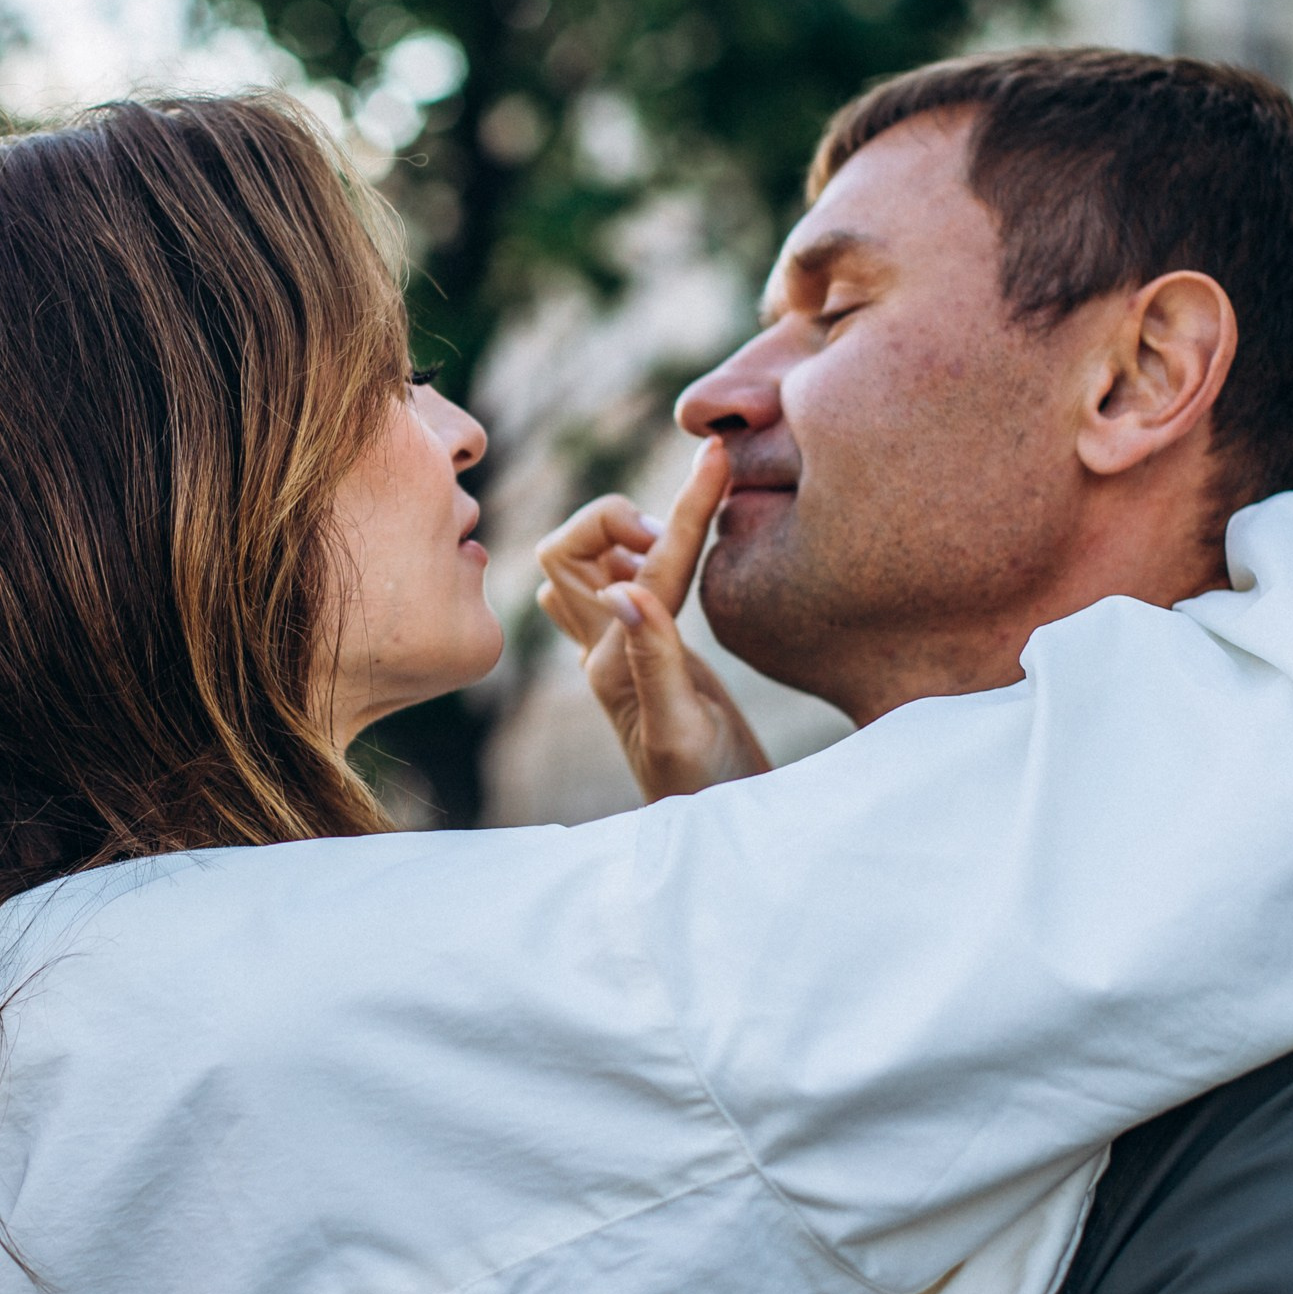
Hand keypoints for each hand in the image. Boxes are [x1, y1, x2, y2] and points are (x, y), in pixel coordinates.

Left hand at [535, 438, 769, 800]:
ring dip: (633, 532)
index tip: (717, 453)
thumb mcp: (683, 730)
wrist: (721, 840)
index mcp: (611, 662)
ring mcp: (624, 654)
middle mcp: (605, 651)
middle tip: (680, 525)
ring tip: (696, 515)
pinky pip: (628, 589)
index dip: (677, 506)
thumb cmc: (708, 798)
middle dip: (620, 516)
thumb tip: (625, 585)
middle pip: (572, 552)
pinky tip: (689, 552)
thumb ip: (655, 659)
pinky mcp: (652, 661)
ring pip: (598, 567)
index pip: (628, 563)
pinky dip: (651, 557)